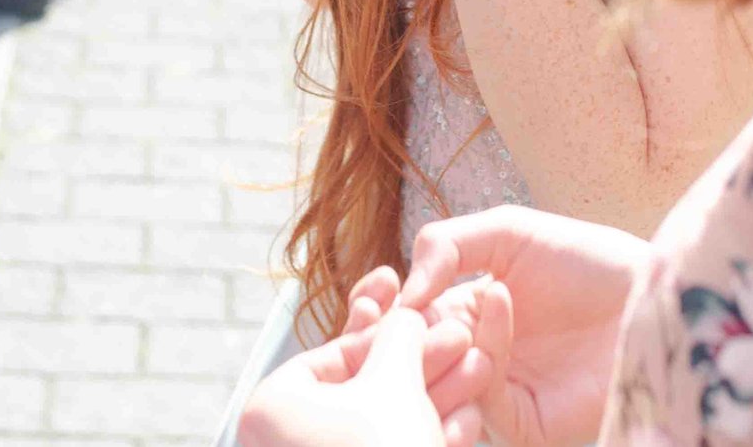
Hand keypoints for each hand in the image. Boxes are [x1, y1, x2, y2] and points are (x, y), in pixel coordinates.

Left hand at [238, 305, 492, 446]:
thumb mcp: (395, 381)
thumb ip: (399, 337)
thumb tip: (403, 317)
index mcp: (271, 409)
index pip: (334, 355)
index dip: (392, 334)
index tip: (432, 323)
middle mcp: (285, 444)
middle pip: (366, 390)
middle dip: (424, 366)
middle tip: (465, 344)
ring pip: (385, 426)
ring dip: (437, 398)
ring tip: (481, 374)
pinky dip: (428, 440)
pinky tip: (469, 422)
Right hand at [397, 206, 652, 446]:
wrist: (654, 294)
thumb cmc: (589, 259)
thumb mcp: (510, 232)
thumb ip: (447, 246)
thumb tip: (403, 289)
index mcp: (463, 315)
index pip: (404, 326)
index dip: (380, 315)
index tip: (369, 295)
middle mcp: (476, 358)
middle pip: (412, 365)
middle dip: (390, 344)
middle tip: (382, 317)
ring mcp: (501, 394)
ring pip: (443, 387)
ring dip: (434, 349)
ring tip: (444, 306)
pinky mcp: (527, 423)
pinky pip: (488, 401)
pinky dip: (485, 352)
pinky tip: (498, 305)